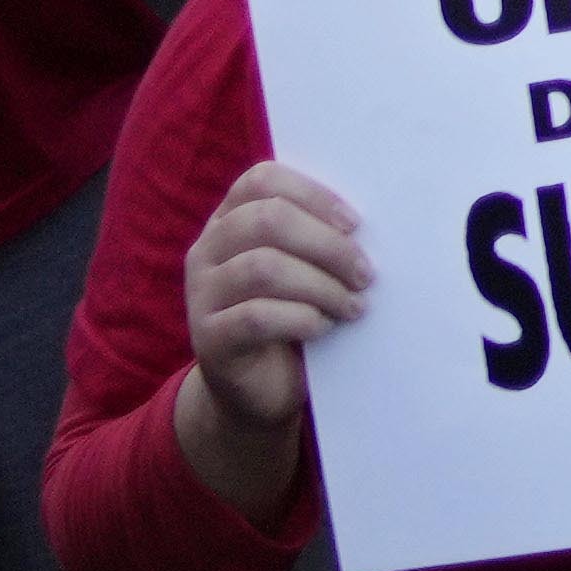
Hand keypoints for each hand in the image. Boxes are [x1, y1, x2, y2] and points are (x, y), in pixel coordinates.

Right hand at [179, 157, 366, 437]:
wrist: (260, 389)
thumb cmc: (293, 317)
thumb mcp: (304, 270)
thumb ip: (319, 240)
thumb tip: (368, 226)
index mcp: (230, 220)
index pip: (262, 180)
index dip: (313, 194)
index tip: (355, 224)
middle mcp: (207, 251)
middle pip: (266, 220)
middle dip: (328, 245)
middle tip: (365, 274)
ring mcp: (202, 295)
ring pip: (263, 268)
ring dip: (322, 285)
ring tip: (353, 306)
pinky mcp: (208, 339)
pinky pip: (257, 317)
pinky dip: (302, 319)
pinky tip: (325, 327)